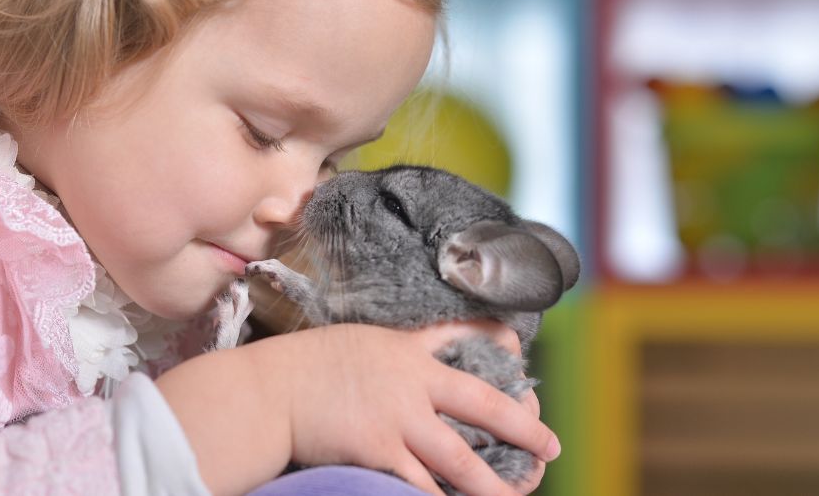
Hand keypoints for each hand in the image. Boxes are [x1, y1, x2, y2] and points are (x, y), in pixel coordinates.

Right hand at [256, 321, 556, 494]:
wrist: (269, 392)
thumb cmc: (302, 366)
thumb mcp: (356, 344)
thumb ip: (391, 357)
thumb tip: (410, 371)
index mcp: (407, 350)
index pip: (465, 338)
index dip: (502, 347)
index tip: (524, 359)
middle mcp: (413, 384)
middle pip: (486, 406)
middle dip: (524, 428)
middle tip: (550, 447)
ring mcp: (399, 421)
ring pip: (463, 461)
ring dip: (495, 486)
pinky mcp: (380, 454)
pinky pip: (421, 487)